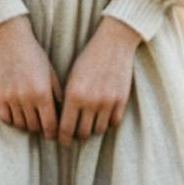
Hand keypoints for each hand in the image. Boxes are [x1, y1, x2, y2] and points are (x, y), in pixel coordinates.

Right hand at [0, 15, 63, 140]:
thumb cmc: (35, 55)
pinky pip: (5, 118)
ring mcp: (11, 98)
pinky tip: (17, 115)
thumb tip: (64, 114)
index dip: (53, 133)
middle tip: (44, 127)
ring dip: (27, 125)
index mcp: (43, 93)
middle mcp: (26, 98)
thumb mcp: (51, 73)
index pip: (50, 124)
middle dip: (41, 129)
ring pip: (20, 124)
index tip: (55, 135)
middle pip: (35, 126)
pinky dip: (12, 120)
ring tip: (31, 120)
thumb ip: (57, 94)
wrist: (11, 40)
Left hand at [57, 16, 140, 146]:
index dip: (62, 138)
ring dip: (93, 130)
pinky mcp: (121, 101)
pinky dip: (108, 123)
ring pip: (99, 131)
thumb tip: (63, 122)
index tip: (62, 140)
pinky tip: (103, 118)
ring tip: (89, 126)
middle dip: (77, 137)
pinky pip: (114, 123)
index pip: (65, 128)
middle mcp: (90, 101)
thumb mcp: (72, 77)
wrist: (114, 43)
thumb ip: (68, 100)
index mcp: (74, 95)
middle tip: (75, 135)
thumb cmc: (88, 58)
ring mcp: (108, 102)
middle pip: (83, 134)